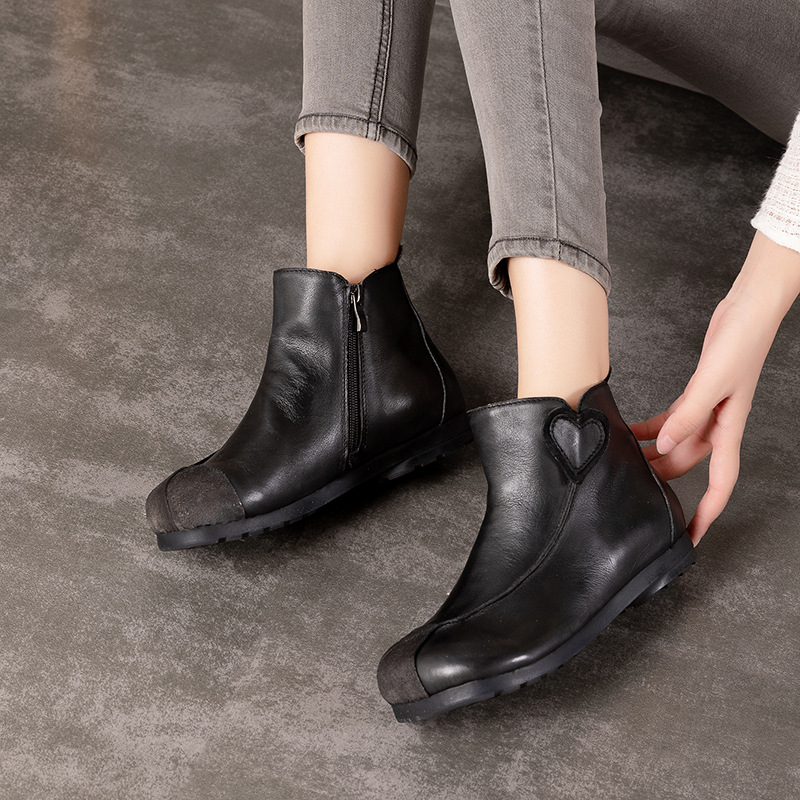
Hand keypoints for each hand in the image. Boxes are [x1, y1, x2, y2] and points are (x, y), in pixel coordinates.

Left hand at [630, 231, 799, 544]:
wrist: (748, 311)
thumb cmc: (742, 343)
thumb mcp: (711, 383)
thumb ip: (686, 416)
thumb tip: (661, 446)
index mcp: (729, 430)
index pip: (720, 483)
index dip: (707, 513)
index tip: (693, 536)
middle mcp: (718, 425)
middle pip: (689, 466)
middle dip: (666, 483)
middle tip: (635, 495)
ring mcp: (707, 410)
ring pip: (677, 444)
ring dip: (653, 455)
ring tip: (624, 465)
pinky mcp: (696, 394)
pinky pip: (671, 420)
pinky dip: (651, 428)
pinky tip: (630, 433)